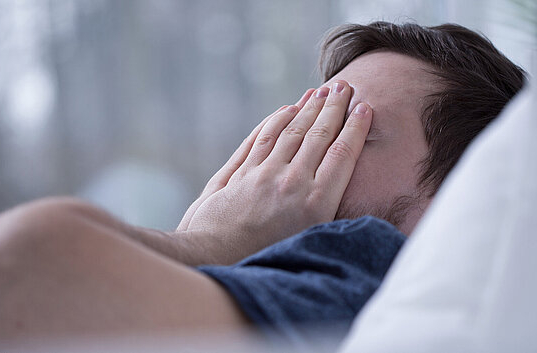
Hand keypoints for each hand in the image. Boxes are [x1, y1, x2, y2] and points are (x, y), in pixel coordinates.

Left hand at [176, 82, 371, 263]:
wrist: (215, 258)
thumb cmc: (264, 259)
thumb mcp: (306, 243)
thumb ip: (324, 212)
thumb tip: (340, 189)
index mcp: (315, 204)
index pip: (341, 155)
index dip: (354, 128)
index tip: (364, 109)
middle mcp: (292, 182)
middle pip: (317, 135)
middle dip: (333, 108)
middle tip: (344, 87)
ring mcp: (264, 174)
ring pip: (291, 131)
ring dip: (307, 108)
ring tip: (319, 91)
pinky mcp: (242, 172)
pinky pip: (262, 138)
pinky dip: (276, 120)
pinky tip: (286, 109)